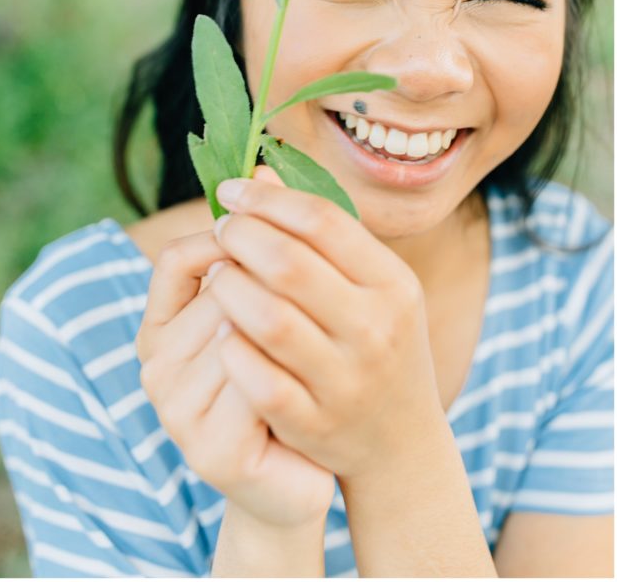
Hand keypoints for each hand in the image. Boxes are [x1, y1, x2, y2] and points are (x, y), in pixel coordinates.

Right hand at [136, 226, 334, 527]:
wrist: (292, 472)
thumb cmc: (280, 374)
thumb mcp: (263, 306)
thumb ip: (257, 247)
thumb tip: (264, 165)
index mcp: (159, 325)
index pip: (177, 258)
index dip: (229, 238)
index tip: (280, 235)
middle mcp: (155, 365)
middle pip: (215, 291)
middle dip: (272, 279)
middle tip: (321, 287)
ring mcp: (176, 412)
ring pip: (237, 334)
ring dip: (288, 323)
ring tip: (324, 325)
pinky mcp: (210, 452)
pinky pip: (255, 388)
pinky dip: (291, 371)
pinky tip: (319, 367)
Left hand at [209, 167, 443, 482]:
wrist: (402, 443)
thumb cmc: (377, 343)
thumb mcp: (370, 284)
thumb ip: (319, 232)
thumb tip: (258, 173)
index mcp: (393, 284)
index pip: (323, 220)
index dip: (268, 199)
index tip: (232, 190)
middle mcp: (376, 330)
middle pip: (290, 264)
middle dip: (241, 236)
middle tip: (219, 227)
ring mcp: (347, 381)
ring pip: (270, 319)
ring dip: (230, 287)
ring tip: (214, 272)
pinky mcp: (316, 424)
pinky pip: (261, 380)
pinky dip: (232, 350)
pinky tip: (219, 330)